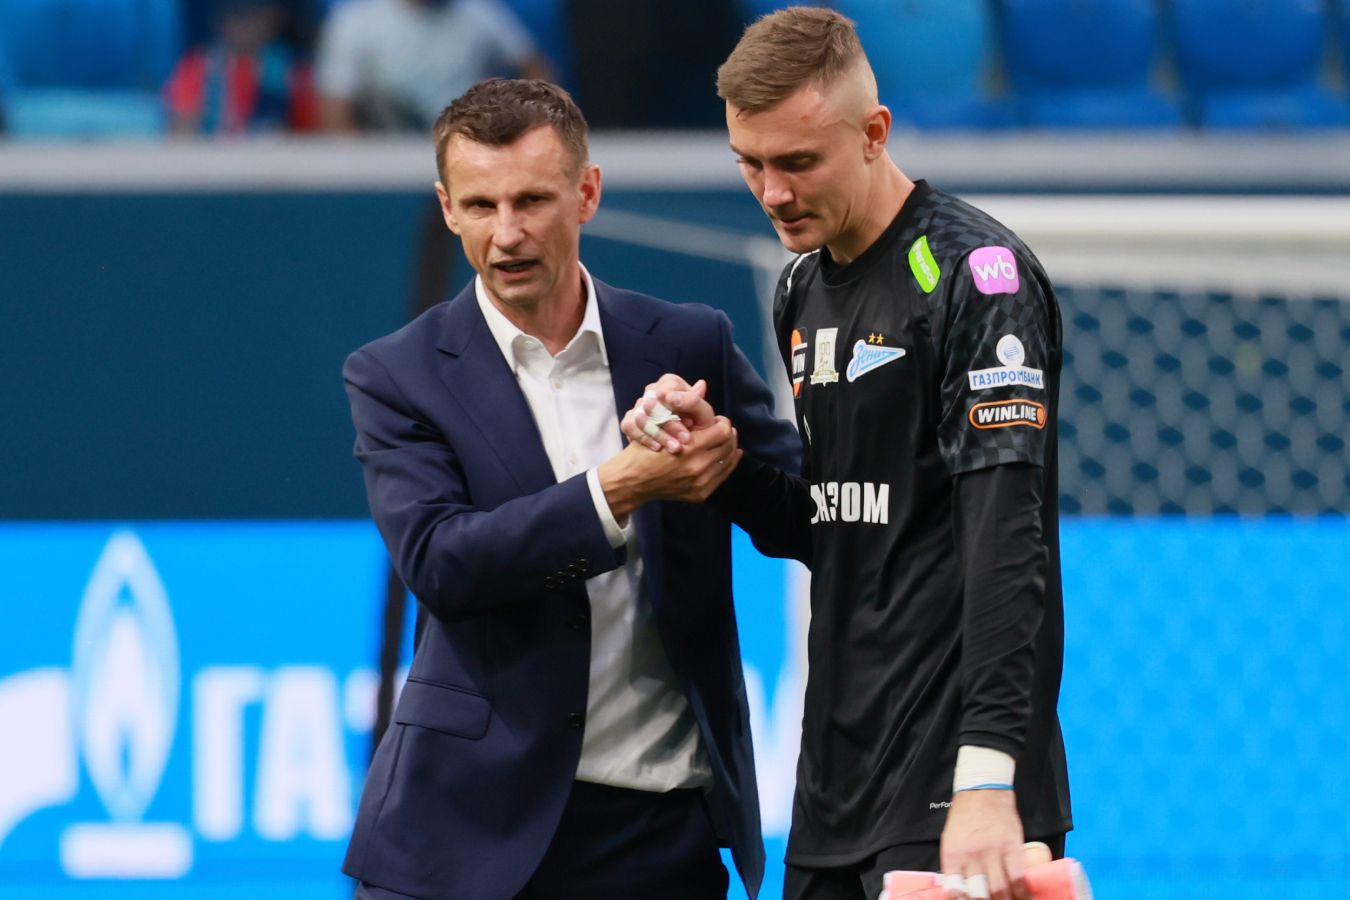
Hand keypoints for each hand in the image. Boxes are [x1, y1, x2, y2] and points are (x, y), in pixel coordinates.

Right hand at [599, 415, 741, 519]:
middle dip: (728, 434)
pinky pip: (722, 476)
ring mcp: (700, 482)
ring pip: (728, 460)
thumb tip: (702, 385)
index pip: (722, 430)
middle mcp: (698, 466)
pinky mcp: (700, 493)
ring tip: (724, 441)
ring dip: (729, 448)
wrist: (633, 481)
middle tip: (722, 429)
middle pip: (729, 445)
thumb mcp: (660, 424)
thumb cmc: (645, 450)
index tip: (717, 420)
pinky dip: (726, 464)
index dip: (722, 422)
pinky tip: (725, 457)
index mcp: (690, 446)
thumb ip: (685, 407)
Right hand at [621, 374, 717, 452]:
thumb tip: (701, 384)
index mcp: (672, 384)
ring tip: (675, 447)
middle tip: (686, 438)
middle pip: (655, 401)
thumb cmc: (695, 427)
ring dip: (659, 433)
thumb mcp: (701, 416)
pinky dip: (645, 438)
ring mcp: (638, 406)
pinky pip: (630, 426)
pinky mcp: (629, 421)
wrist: (679, 447)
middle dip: (671, 422)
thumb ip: (697, 401)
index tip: (690, 421)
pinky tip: (658, 448)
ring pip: (642, 414)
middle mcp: (653, 391)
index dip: (680, 402)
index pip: (671, 385)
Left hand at [940, 790, 1027, 899]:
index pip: (955, 889)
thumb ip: (955, 864)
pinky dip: (1022, 894)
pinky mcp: (1013, 847)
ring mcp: (994, 852)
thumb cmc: (964, 816)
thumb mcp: (950, 839)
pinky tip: (1023, 898)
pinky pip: (1019, 878)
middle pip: (980, 894)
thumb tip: (959, 890)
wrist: (982, 790)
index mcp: (953, 854)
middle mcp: (972, 856)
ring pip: (1001, 889)